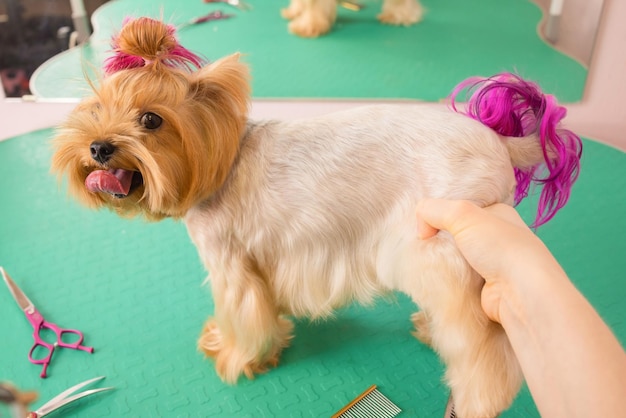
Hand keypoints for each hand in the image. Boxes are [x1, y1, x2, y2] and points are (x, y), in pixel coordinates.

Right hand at [415, 199, 558, 322]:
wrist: (521, 293)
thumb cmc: (499, 246)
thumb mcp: (462, 214)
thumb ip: (433, 210)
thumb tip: (421, 230)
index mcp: (499, 215)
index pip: (463, 209)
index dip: (442, 214)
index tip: (427, 224)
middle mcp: (499, 238)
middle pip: (458, 234)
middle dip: (441, 239)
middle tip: (426, 245)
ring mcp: (494, 264)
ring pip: (457, 258)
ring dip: (444, 261)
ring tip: (431, 263)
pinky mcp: (487, 288)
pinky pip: (460, 279)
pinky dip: (450, 279)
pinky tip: (441, 278)